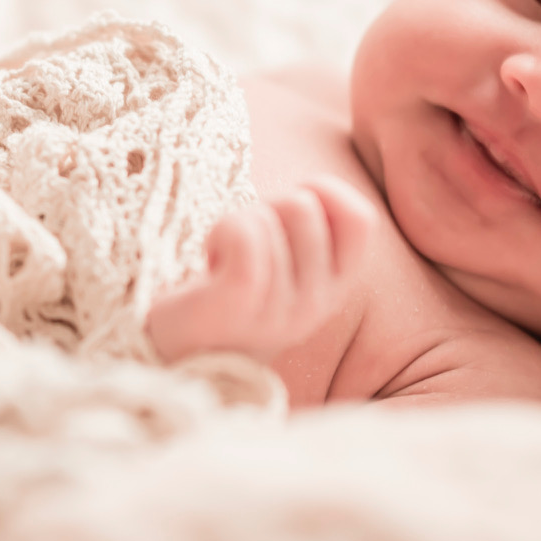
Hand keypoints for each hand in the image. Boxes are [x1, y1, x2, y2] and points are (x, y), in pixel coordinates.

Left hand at [146, 177, 377, 365]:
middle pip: (304, 206)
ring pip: (267, 217)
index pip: (361, 220)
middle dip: (264, 207)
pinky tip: (211, 259)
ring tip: (222, 259)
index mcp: (335, 290)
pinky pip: (245, 236)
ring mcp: (280, 311)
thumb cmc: (229, 292)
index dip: (324, 193)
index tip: (283, 212)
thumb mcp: (285, 263)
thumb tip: (312, 191)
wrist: (180, 350)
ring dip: (234, 223)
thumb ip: (307, 229)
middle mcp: (316, 306)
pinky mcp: (239, 305)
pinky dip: (221, 231)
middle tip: (242, 244)